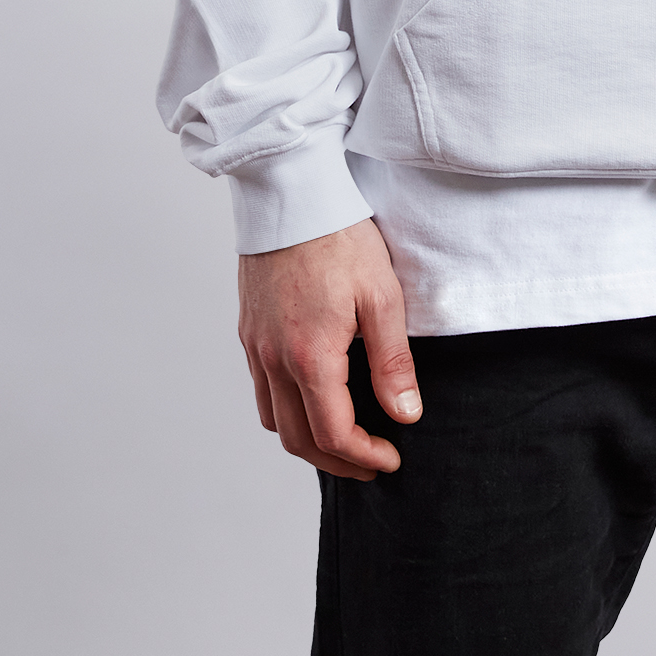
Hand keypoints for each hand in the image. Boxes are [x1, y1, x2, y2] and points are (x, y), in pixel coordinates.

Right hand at [237, 217, 420, 480]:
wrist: (290, 193)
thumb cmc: (340, 237)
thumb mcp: (382, 296)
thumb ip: (392, 361)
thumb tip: (406, 414)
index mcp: (309, 356)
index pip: (333, 433)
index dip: (364, 456)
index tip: (391, 459)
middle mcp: (273, 359)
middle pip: (298, 439)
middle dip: (337, 461)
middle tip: (373, 462)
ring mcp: (255, 346)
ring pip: (273, 419)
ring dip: (308, 440)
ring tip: (346, 437)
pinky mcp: (249, 330)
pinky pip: (261, 390)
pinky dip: (287, 410)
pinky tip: (315, 397)